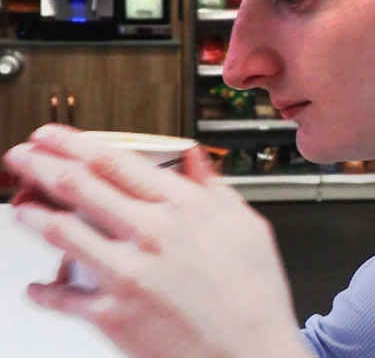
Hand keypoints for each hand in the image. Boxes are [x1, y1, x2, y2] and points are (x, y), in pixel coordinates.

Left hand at [3, 125, 310, 357]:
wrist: (251, 355)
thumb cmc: (254, 296)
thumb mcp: (248, 227)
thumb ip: (216, 188)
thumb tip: (195, 160)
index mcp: (184, 207)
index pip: (115, 162)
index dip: (75, 143)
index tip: (55, 136)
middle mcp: (151, 233)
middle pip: (80, 187)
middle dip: (41, 165)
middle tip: (22, 156)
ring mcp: (128, 273)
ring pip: (62, 232)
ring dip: (33, 213)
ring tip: (21, 205)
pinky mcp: (113, 315)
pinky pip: (63, 298)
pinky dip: (43, 290)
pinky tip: (37, 286)